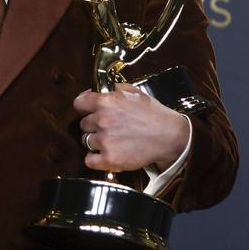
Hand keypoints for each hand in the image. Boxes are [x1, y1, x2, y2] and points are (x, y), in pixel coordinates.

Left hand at [74, 83, 191, 172]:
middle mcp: (103, 120)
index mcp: (106, 102)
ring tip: (112, 140)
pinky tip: (105, 154)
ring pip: (86, 141)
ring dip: (96, 141)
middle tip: (108, 127)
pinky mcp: (110, 159)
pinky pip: (89, 160)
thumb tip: (95, 91)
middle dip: (94, 125)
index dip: (84, 108)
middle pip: (83, 124)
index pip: (79, 104)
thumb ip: (113, 89)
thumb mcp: (134, 92)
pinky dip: (95, 159)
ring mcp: (105, 141)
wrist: (169, 136)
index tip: (88, 111)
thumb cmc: (153, 114)